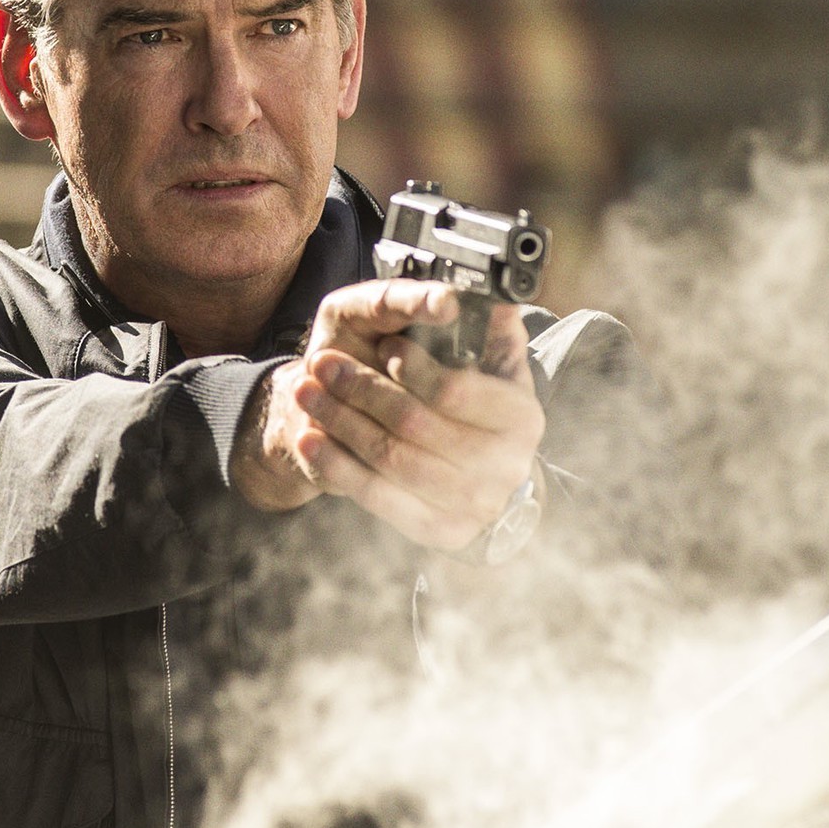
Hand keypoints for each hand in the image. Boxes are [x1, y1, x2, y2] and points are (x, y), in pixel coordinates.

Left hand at [233, 280, 544, 551]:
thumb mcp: (473, 353)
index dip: (415, 367)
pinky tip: (310, 439)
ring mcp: (476, 503)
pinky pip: (378, 498)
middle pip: (415, 423)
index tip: (386, 347)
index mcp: (521, 415)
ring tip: (307, 391)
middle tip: (322, 362)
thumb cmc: (456, 398)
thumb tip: (470, 297)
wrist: (452, 464)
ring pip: (390, 457)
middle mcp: (506, 463)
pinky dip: (336, 465)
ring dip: (339, 420)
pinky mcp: (443, 531)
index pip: (456, 389)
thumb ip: (474, 321)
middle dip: (361, 387)